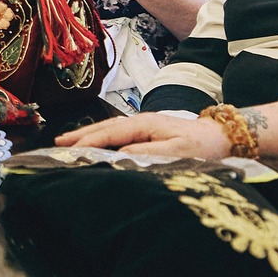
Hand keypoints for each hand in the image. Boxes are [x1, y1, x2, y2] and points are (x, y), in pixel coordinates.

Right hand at [55, 111, 230, 155]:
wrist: (221, 137)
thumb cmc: (200, 146)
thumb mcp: (176, 152)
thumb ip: (148, 153)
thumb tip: (120, 154)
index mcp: (144, 124)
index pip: (108, 133)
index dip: (85, 140)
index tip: (65, 148)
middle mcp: (140, 122)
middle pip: (103, 128)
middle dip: (79, 135)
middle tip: (56, 144)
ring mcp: (143, 126)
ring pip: (109, 130)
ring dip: (88, 136)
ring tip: (68, 143)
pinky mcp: (147, 133)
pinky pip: (117, 135)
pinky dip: (101, 138)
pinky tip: (94, 144)